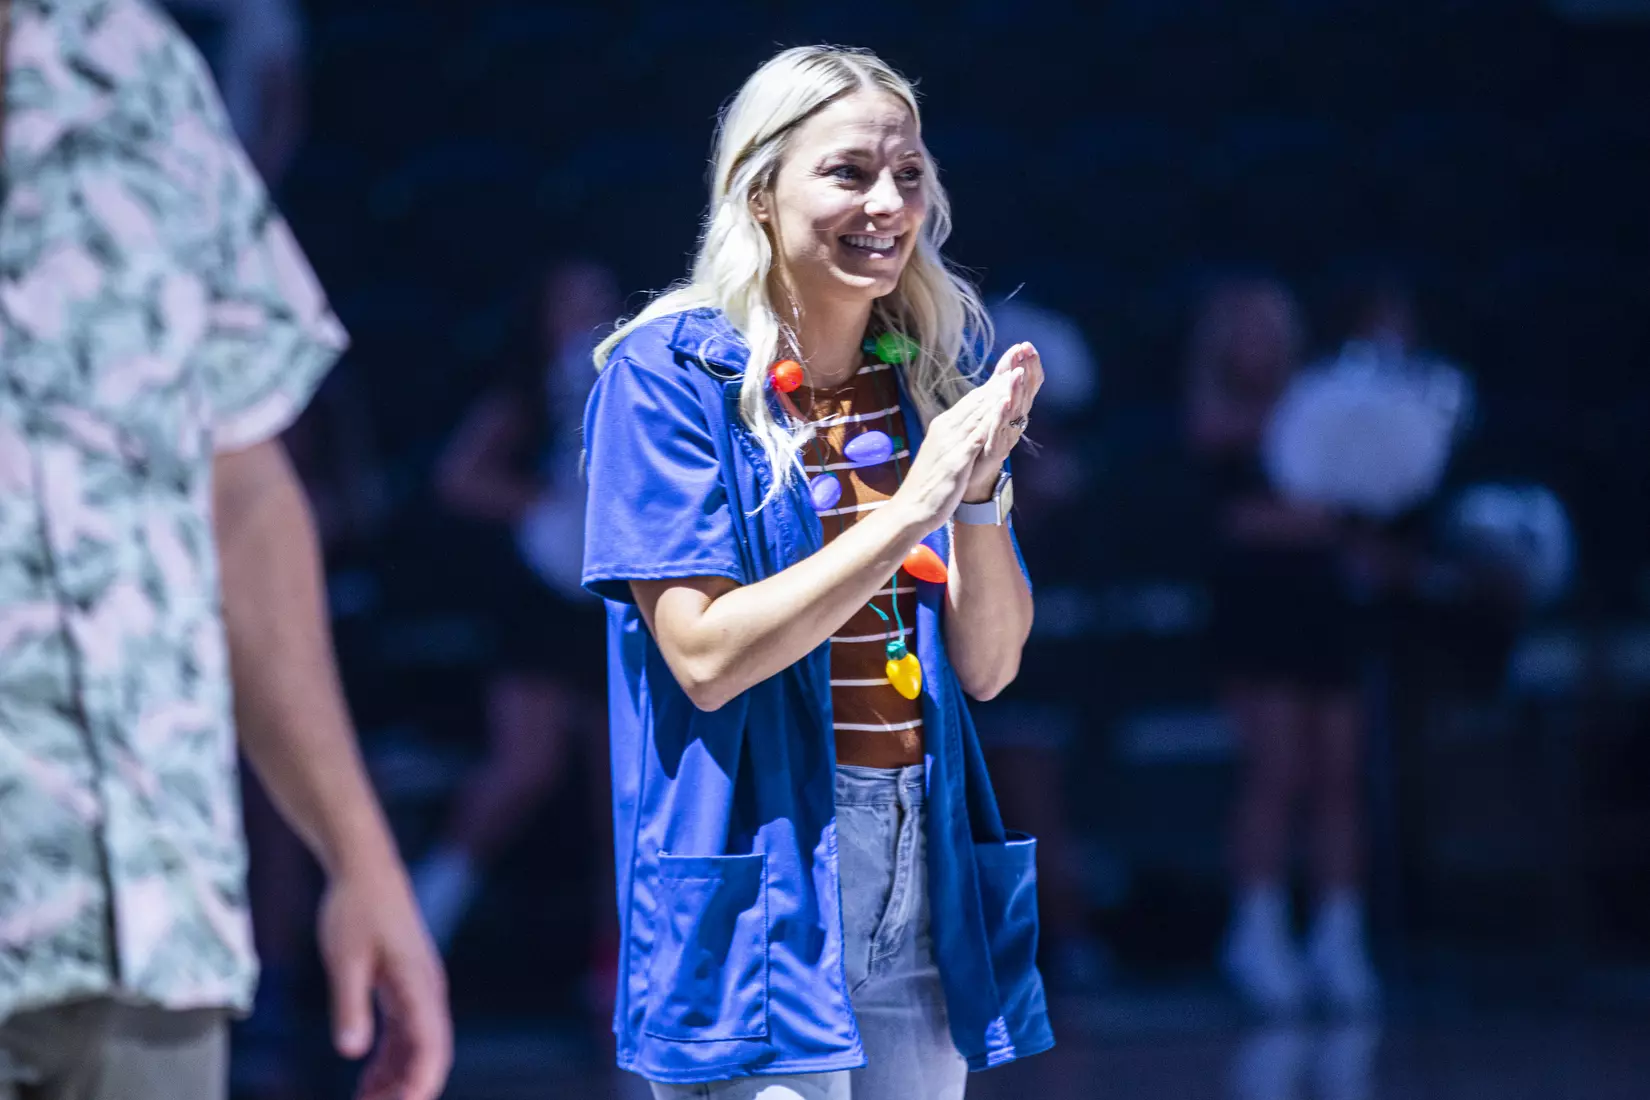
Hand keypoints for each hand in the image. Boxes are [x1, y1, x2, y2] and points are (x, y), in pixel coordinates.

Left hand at [320, 865, 452, 1099]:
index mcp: (419, 984)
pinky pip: (404, 1037)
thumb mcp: (344, 959)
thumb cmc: (353, 909)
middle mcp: (427, 991)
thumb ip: (349, 1004)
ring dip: (396, 1082)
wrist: (365, 870)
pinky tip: (365, 1085)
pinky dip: (388, 1064)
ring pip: (417, 1050)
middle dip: (407, 1091)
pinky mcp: (405, 989)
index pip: (431, 1046)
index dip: (420, 1084)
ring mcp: (419, 991)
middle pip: (429, 1055)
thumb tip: (350, 1052)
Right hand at [889, 375, 1004, 534]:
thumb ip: (955, 435)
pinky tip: (1003, 412)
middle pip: (978, 400)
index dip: (992, 381)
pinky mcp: (956, 461)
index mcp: (944, 426)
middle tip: (1020, 356)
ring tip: (1016, 373)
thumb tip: (967, 423)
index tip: (1010, 364)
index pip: (972, 399)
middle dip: (1000, 378)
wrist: (911, 509)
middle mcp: (947, 429)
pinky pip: (976, 439)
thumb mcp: (943, 452)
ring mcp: (951, 444)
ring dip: (998, 392)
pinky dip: (990, 422)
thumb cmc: (928, 483)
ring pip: (978, 413)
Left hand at [962, 343, 1043, 502]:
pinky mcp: (994, 450)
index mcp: (1012, 409)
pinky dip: (1002, 416)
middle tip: (1027, 351)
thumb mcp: (991, 409)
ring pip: (1015, 410)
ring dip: (1016, 390)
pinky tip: (1004, 402)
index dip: (1026, 364)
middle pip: (1024, 392)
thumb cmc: (982, 442)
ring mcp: (1006, 435)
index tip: (1026, 345)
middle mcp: (1014, 421)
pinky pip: (1000, 430)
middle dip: (1026, 370)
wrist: (970, 478)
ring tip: (1017, 373)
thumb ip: (1000, 386)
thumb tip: (1010, 361)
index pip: (1024, 382)